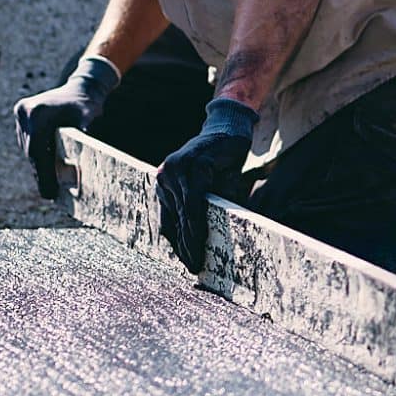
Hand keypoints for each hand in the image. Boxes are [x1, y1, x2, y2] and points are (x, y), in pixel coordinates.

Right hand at [13, 56, 120, 198]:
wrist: (82, 87)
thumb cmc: (88, 105)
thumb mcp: (89, 119)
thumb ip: (84, 134)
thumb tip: (84, 161)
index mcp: (38, 113)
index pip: (38, 151)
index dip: (43, 175)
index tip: (49, 194)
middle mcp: (25, 111)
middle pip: (31, 152)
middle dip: (41, 174)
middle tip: (49, 195)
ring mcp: (21, 112)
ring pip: (28, 148)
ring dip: (38, 166)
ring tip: (48, 186)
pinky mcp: (21, 114)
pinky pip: (28, 141)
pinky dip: (37, 155)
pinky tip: (46, 169)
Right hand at [155, 97, 259, 272]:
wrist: (224, 127)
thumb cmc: (234, 154)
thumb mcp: (234, 177)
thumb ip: (224, 202)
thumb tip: (223, 233)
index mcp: (193, 168)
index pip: (192, 210)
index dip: (195, 236)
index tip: (199, 256)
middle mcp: (173, 170)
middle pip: (179, 216)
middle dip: (186, 244)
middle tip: (194, 268)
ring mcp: (164, 173)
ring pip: (169, 216)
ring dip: (177, 240)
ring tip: (187, 262)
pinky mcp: (162, 178)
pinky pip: (167, 208)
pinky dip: (173, 226)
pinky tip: (179, 244)